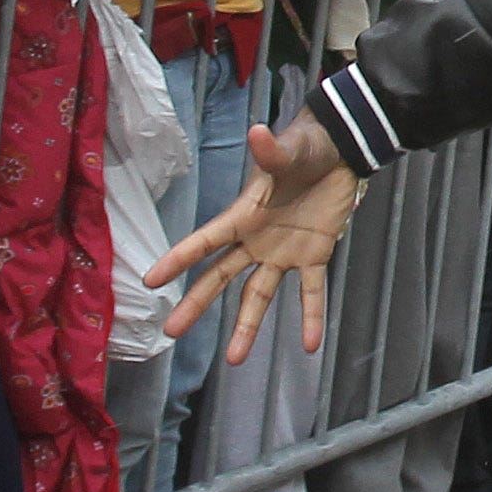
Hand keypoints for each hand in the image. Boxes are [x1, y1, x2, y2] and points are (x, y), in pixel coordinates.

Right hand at [152, 113, 362, 362]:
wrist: (339, 151)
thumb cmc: (306, 146)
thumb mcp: (289, 150)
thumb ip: (272, 151)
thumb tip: (257, 132)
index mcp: (243, 215)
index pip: (205, 242)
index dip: (178, 259)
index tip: (152, 280)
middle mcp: (256, 240)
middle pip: (220, 277)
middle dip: (195, 304)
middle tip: (171, 331)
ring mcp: (282, 252)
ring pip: (258, 295)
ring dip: (248, 327)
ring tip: (235, 360)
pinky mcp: (313, 256)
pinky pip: (310, 293)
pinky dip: (311, 317)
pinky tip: (310, 346)